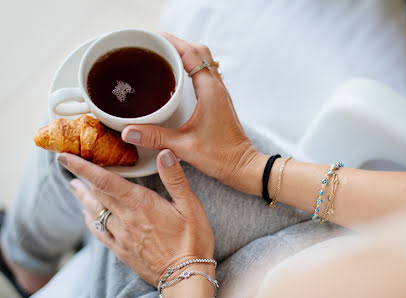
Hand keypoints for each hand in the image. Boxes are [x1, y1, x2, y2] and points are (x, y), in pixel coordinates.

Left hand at [57, 150, 214, 285]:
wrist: (185, 276)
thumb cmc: (192, 239)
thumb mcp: (191, 206)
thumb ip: (175, 179)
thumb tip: (164, 153)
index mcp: (141, 204)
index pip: (105, 181)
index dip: (82, 167)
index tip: (65, 157)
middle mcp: (126, 218)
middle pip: (95, 194)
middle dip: (80, 178)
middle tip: (69, 164)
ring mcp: (121, 236)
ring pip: (95, 212)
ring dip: (83, 197)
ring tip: (74, 186)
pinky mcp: (121, 250)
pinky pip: (99, 232)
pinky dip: (90, 220)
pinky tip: (87, 215)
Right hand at [121, 33, 257, 191]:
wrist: (242, 166)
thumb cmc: (220, 156)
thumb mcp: (183, 146)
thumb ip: (155, 137)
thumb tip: (128, 130)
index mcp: (210, 91)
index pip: (192, 54)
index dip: (172, 42)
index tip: (152, 39)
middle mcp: (217, 87)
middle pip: (199, 51)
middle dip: (177, 43)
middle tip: (153, 45)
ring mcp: (219, 93)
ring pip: (204, 61)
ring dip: (185, 53)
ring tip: (162, 55)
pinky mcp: (218, 101)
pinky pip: (206, 73)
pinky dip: (191, 67)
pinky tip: (176, 77)